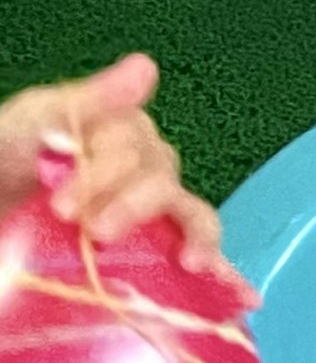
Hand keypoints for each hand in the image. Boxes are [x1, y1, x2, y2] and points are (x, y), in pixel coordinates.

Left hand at [0, 57, 236, 284]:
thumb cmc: (9, 157)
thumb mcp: (33, 121)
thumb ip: (86, 100)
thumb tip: (146, 66)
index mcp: (122, 133)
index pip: (133, 149)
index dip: (104, 176)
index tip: (62, 206)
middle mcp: (149, 169)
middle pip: (162, 182)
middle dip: (131, 207)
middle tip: (94, 232)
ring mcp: (156, 212)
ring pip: (194, 216)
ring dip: (196, 238)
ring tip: (190, 263)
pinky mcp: (159, 249)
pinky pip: (199, 257)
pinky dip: (227, 276)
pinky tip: (245, 296)